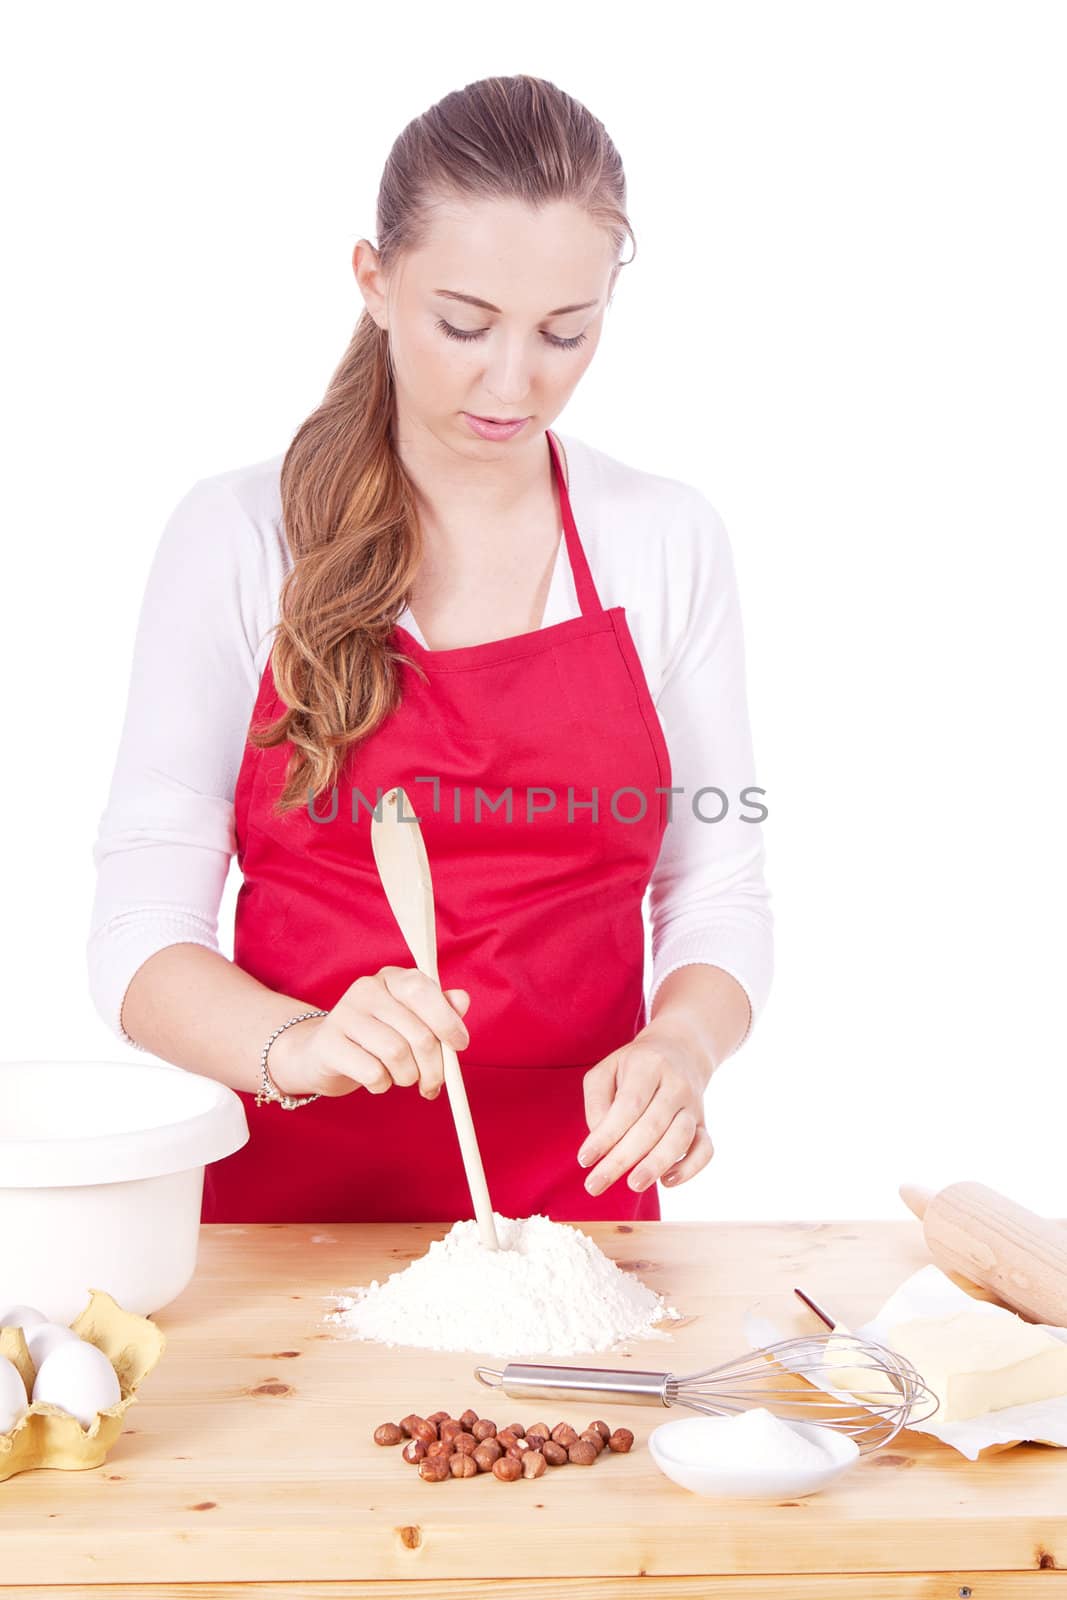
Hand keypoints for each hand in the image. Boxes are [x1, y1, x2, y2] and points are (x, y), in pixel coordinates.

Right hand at [268, 967, 470, 1099]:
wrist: (322, 1054)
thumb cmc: (376, 1037)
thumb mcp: (410, 1020)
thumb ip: (439, 1010)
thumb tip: (462, 999)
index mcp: (392, 978)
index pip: (423, 990)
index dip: (447, 1021)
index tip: (460, 1045)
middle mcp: (367, 989)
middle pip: (418, 1033)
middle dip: (434, 1066)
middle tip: (433, 1083)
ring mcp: (344, 1015)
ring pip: (397, 1054)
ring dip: (407, 1077)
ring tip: (401, 1078)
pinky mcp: (329, 1044)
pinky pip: (373, 1072)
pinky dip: (382, 1085)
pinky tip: (377, 1081)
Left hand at [576, 1022, 714, 1195]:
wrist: (682, 1049)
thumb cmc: (634, 1066)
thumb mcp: (607, 1069)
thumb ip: (596, 1101)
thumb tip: (600, 1140)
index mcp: (648, 1065)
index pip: (628, 1105)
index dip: (606, 1135)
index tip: (584, 1160)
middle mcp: (676, 1084)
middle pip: (652, 1126)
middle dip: (622, 1159)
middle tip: (595, 1185)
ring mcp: (693, 1105)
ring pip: (681, 1138)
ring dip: (656, 1165)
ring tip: (633, 1185)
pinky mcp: (703, 1123)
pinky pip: (705, 1149)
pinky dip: (690, 1168)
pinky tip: (666, 1181)